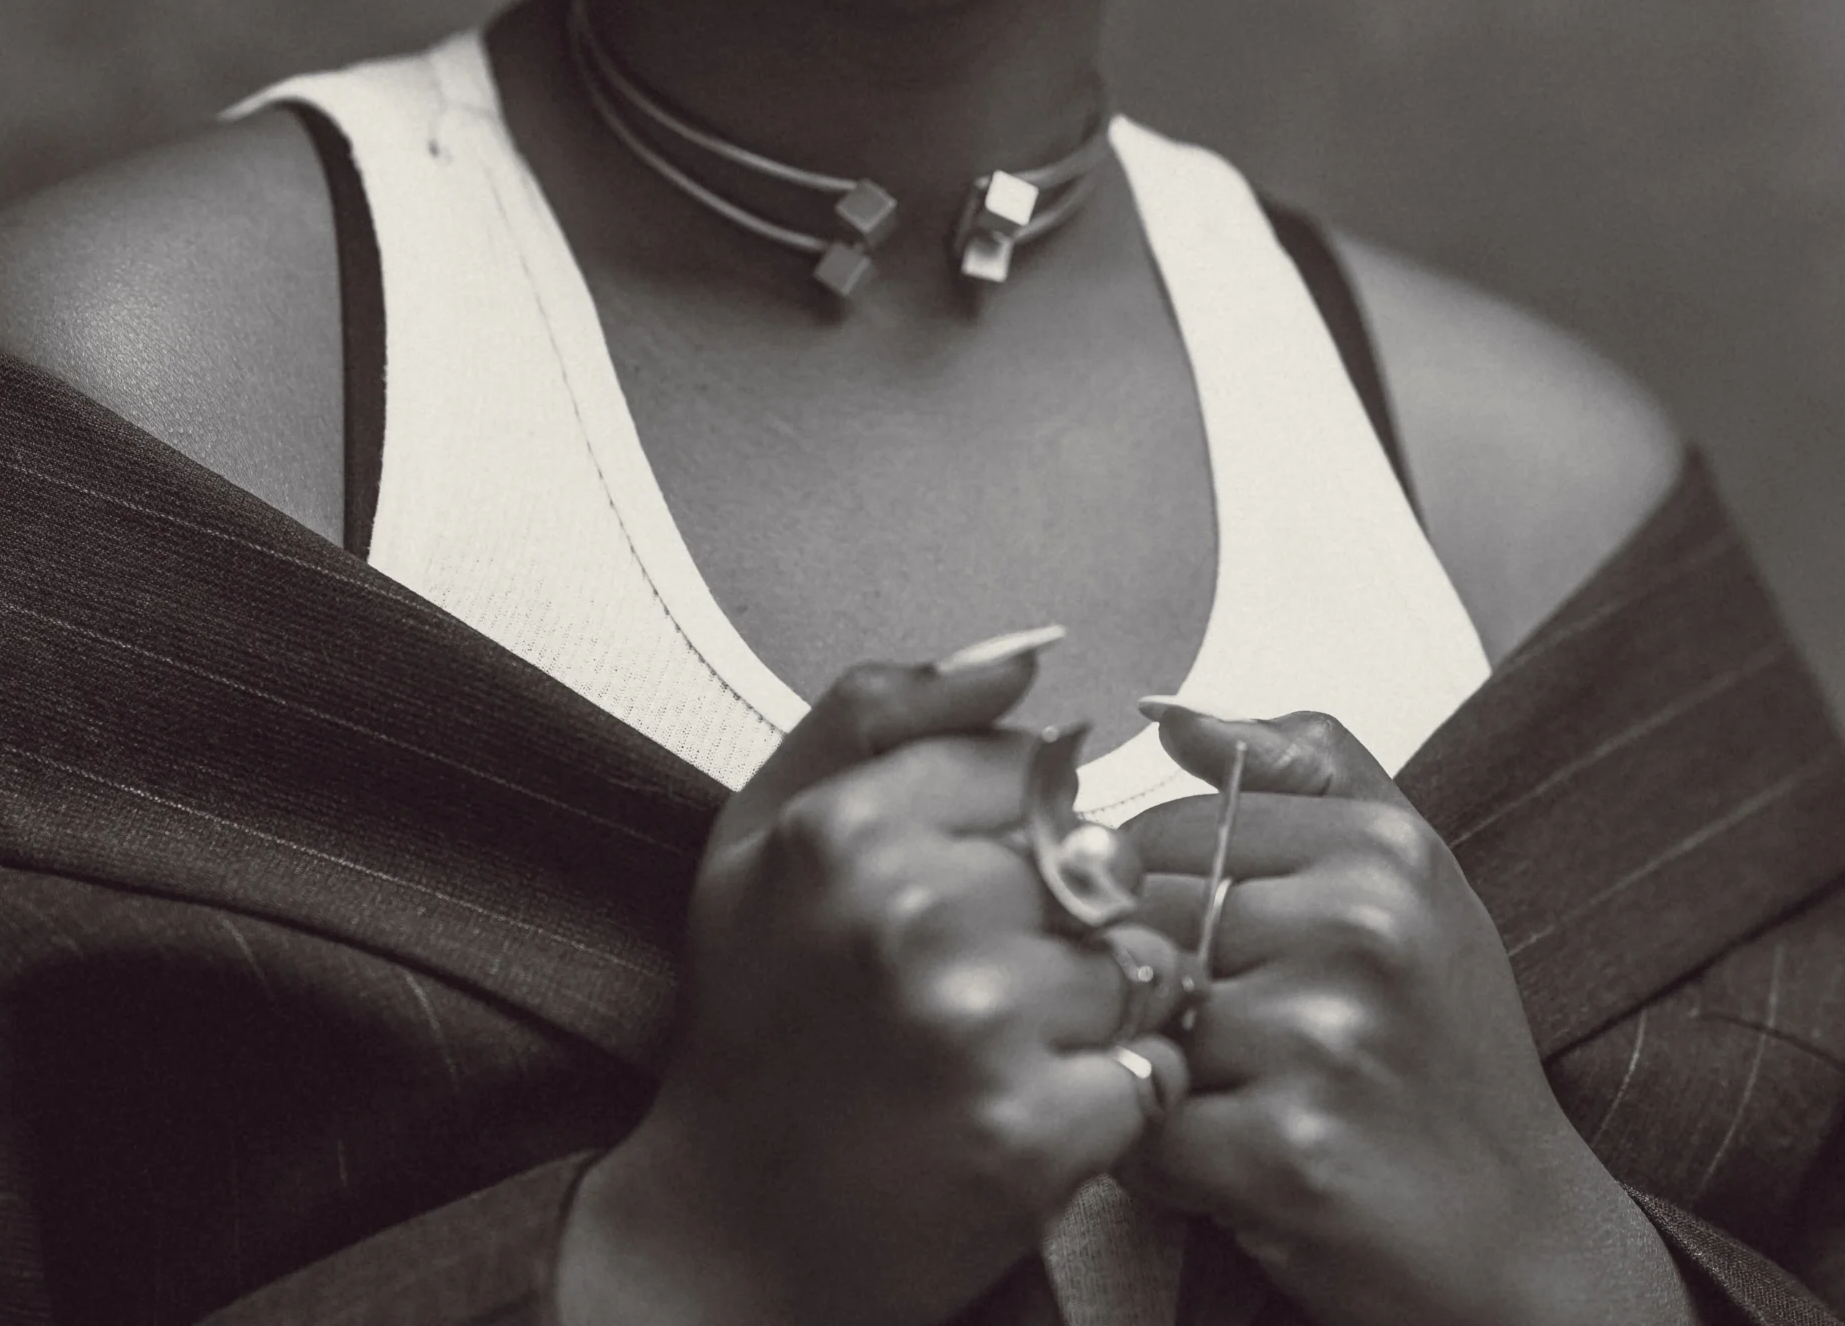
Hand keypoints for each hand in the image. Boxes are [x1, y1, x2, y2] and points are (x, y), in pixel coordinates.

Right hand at [559, 638, 1188, 1325]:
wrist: (732, 1233)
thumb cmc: (759, 1020)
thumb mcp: (768, 831)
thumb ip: (881, 709)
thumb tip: (1027, 650)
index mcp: (842, 825)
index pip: (1024, 763)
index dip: (1011, 829)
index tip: (964, 885)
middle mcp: (909, 912)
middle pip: (1085, 862)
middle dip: (1056, 919)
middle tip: (978, 983)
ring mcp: (975, 1024)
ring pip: (1129, 960)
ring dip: (1096, 1006)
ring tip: (1011, 1047)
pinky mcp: (1032, 1133)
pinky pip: (1150, 1065)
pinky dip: (1119, 1091)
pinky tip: (1042, 1106)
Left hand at [1121, 708, 1704, 1325]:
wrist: (1525, 1240)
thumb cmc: (1448, 1050)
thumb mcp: (1408, 877)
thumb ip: (1295, 768)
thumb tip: (1167, 713)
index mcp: (1380, 848)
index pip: (1159, 830)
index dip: (1151, 899)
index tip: (1202, 951)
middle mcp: (1359, 929)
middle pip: (1140, 922)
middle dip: (1148, 990)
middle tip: (1219, 1042)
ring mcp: (1325, 1042)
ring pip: (1136, 1023)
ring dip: (1155, 1076)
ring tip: (1233, 1102)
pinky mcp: (1289, 1155)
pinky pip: (1145, 1130)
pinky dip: (1161, 1162)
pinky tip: (1228, 1167)